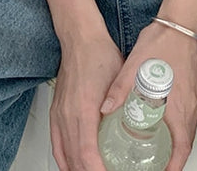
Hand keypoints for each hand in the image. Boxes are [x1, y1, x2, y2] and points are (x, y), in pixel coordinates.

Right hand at [50, 31, 123, 170]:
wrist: (80, 38)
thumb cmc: (99, 54)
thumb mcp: (119, 80)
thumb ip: (125, 104)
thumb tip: (139, 125)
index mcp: (84, 110)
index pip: (88, 155)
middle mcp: (68, 115)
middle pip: (75, 160)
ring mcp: (60, 114)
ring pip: (65, 155)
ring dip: (78, 169)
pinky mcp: (56, 111)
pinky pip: (56, 144)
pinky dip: (64, 160)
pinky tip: (72, 166)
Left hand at [99, 21, 196, 170]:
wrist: (183, 22)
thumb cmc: (164, 41)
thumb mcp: (135, 66)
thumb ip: (119, 89)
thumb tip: (104, 107)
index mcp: (178, 107)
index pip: (180, 150)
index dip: (172, 167)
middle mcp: (190, 107)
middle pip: (184, 144)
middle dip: (171, 160)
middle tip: (155, 167)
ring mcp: (195, 99)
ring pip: (186, 131)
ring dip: (174, 144)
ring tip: (157, 152)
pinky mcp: (195, 90)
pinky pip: (188, 116)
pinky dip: (177, 127)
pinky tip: (162, 122)